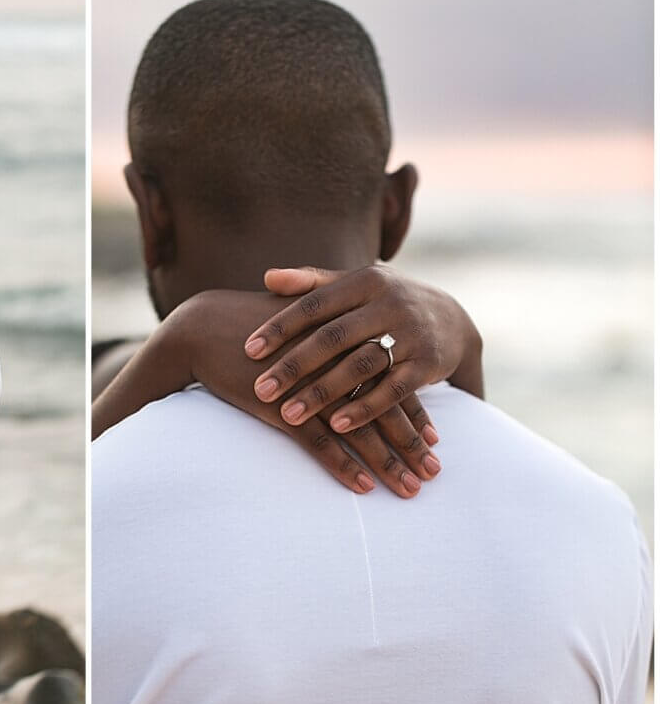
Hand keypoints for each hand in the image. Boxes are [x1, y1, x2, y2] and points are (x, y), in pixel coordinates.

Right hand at [170, 290, 438, 499]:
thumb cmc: (256, 333)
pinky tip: (363, 487)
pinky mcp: (286, 407)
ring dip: (388, 463)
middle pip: (386, 408)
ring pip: (362, 430)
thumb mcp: (302, 331)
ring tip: (410, 490)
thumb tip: (355, 362)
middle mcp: (337, 364)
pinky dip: (344, 465)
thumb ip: (333, 346)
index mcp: (345, 344)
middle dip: (412, 444)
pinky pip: (322, 442)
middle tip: (435, 472)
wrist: (209, 329)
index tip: (436, 439)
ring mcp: (313, 387)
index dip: (414, 412)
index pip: (392, 383)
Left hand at [244, 264, 482, 438]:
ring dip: (322, 392)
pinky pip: (391, 391)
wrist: (453, 320)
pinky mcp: (426, 364)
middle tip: (260, 390)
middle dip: (294, 365)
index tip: (249, 350)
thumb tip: (267, 277)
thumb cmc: (386, 304)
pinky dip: (363, 408)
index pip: (315, 303)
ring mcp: (410, 333)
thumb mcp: (357, 286)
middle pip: (333, 337)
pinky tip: (335, 426)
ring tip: (288, 415)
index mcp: (365, 281)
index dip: (281, 326)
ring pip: (360, 365)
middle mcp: (388, 303)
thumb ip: (313, 283)